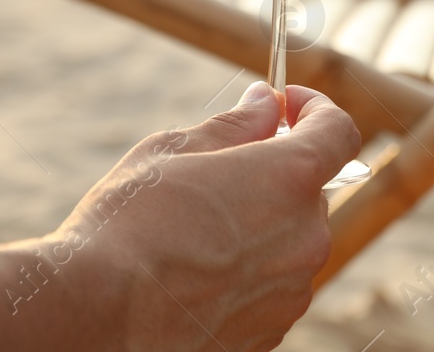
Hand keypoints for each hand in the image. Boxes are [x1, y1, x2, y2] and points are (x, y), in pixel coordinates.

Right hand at [59, 83, 359, 351]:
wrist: (95, 318)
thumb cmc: (127, 227)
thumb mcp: (173, 152)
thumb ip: (234, 125)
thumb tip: (264, 103)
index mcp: (290, 178)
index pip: (338, 132)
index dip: (316, 109)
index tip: (284, 106)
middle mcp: (306, 236)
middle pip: (309, 191)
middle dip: (273, 175)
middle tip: (215, 176)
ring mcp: (291, 292)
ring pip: (290, 243)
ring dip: (259, 229)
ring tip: (192, 235)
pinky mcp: (270, 333)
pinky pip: (271, 288)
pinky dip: (246, 275)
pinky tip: (195, 275)